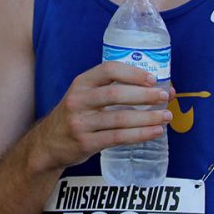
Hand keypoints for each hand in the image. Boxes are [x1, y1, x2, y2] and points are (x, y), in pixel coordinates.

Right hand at [33, 61, 173, 172]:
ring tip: (166, 117)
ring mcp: (81, 122)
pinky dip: (139, 135)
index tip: (152, 78)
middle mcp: (79, 100)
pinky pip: (117, 138)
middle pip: (116, 94)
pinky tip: (154, 132)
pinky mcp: (86, 143)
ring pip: (120, 118)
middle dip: (144, 95)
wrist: (47, 144)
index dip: (132, 73)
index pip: (108, 70)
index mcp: (81, 83)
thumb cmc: (75, 116)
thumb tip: (153, 88)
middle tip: (164, 97)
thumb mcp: (83, 96)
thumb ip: (110, 90)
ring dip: (147, 117)